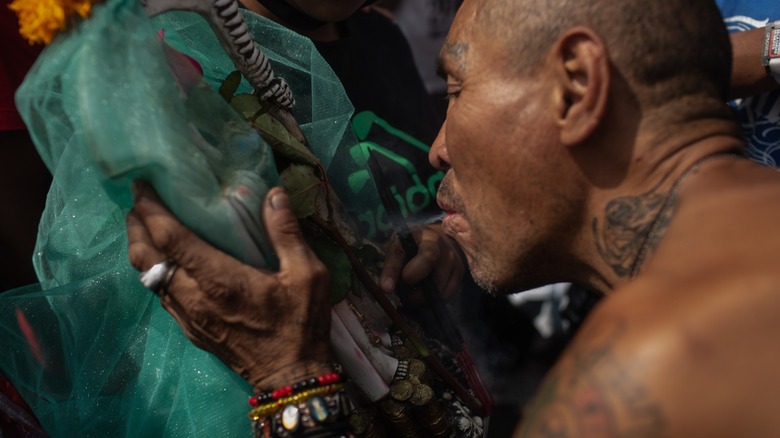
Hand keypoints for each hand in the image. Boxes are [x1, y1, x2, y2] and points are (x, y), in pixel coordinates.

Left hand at [127, 182, 333, 390]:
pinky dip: (153, 269)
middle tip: (140, 199)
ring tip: (148, 223)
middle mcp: (193, 296)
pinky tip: (166, 260)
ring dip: (142, 247)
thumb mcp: (308, 274)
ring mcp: (187, 315)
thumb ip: (287, 232)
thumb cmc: (301, 322)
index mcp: (219, 279)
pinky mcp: (189, 329)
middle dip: (137, 224)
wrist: (290, 375)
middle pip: (146, 255)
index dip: (150, 208)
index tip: (142, 183)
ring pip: (146, 276)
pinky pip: (158, 293)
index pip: (170, 238)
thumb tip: (274, 193)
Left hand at [379, 223, 464, 300]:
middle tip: (405, 293)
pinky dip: (433, 300)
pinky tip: (424, 293)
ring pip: (442, 291)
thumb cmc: (412, 242)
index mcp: (429, 238)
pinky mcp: (460, 276)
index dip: (416, 272)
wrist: (436, 237)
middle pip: (437, 279)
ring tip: (413, 292)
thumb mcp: (398, 245)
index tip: (405, 280)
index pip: (428, 256)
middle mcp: (447, 250)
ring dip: (424, 298)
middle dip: (417, 292)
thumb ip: (391, 266)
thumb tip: (386, 289)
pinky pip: (447, 295)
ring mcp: (456, 263)